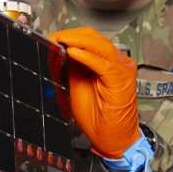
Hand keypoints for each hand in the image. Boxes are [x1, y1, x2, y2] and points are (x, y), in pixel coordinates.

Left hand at [47, 27, 141, 159]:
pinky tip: (73, 53)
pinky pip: (103, 65)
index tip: (50, 37)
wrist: (109, 136)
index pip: (88, 38)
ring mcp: (121, 70)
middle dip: (72, 35)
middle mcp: (115, 62)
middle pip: (95, 37)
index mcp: (104, 61)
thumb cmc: (94, 115)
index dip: (69, 35)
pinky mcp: (121, 81)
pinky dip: (87, 57)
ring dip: (78, 41)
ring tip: (61, 41)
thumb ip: (65, 68)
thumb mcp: (72, 85)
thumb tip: (53, 51)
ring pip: (101, 45)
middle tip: (54, 38)